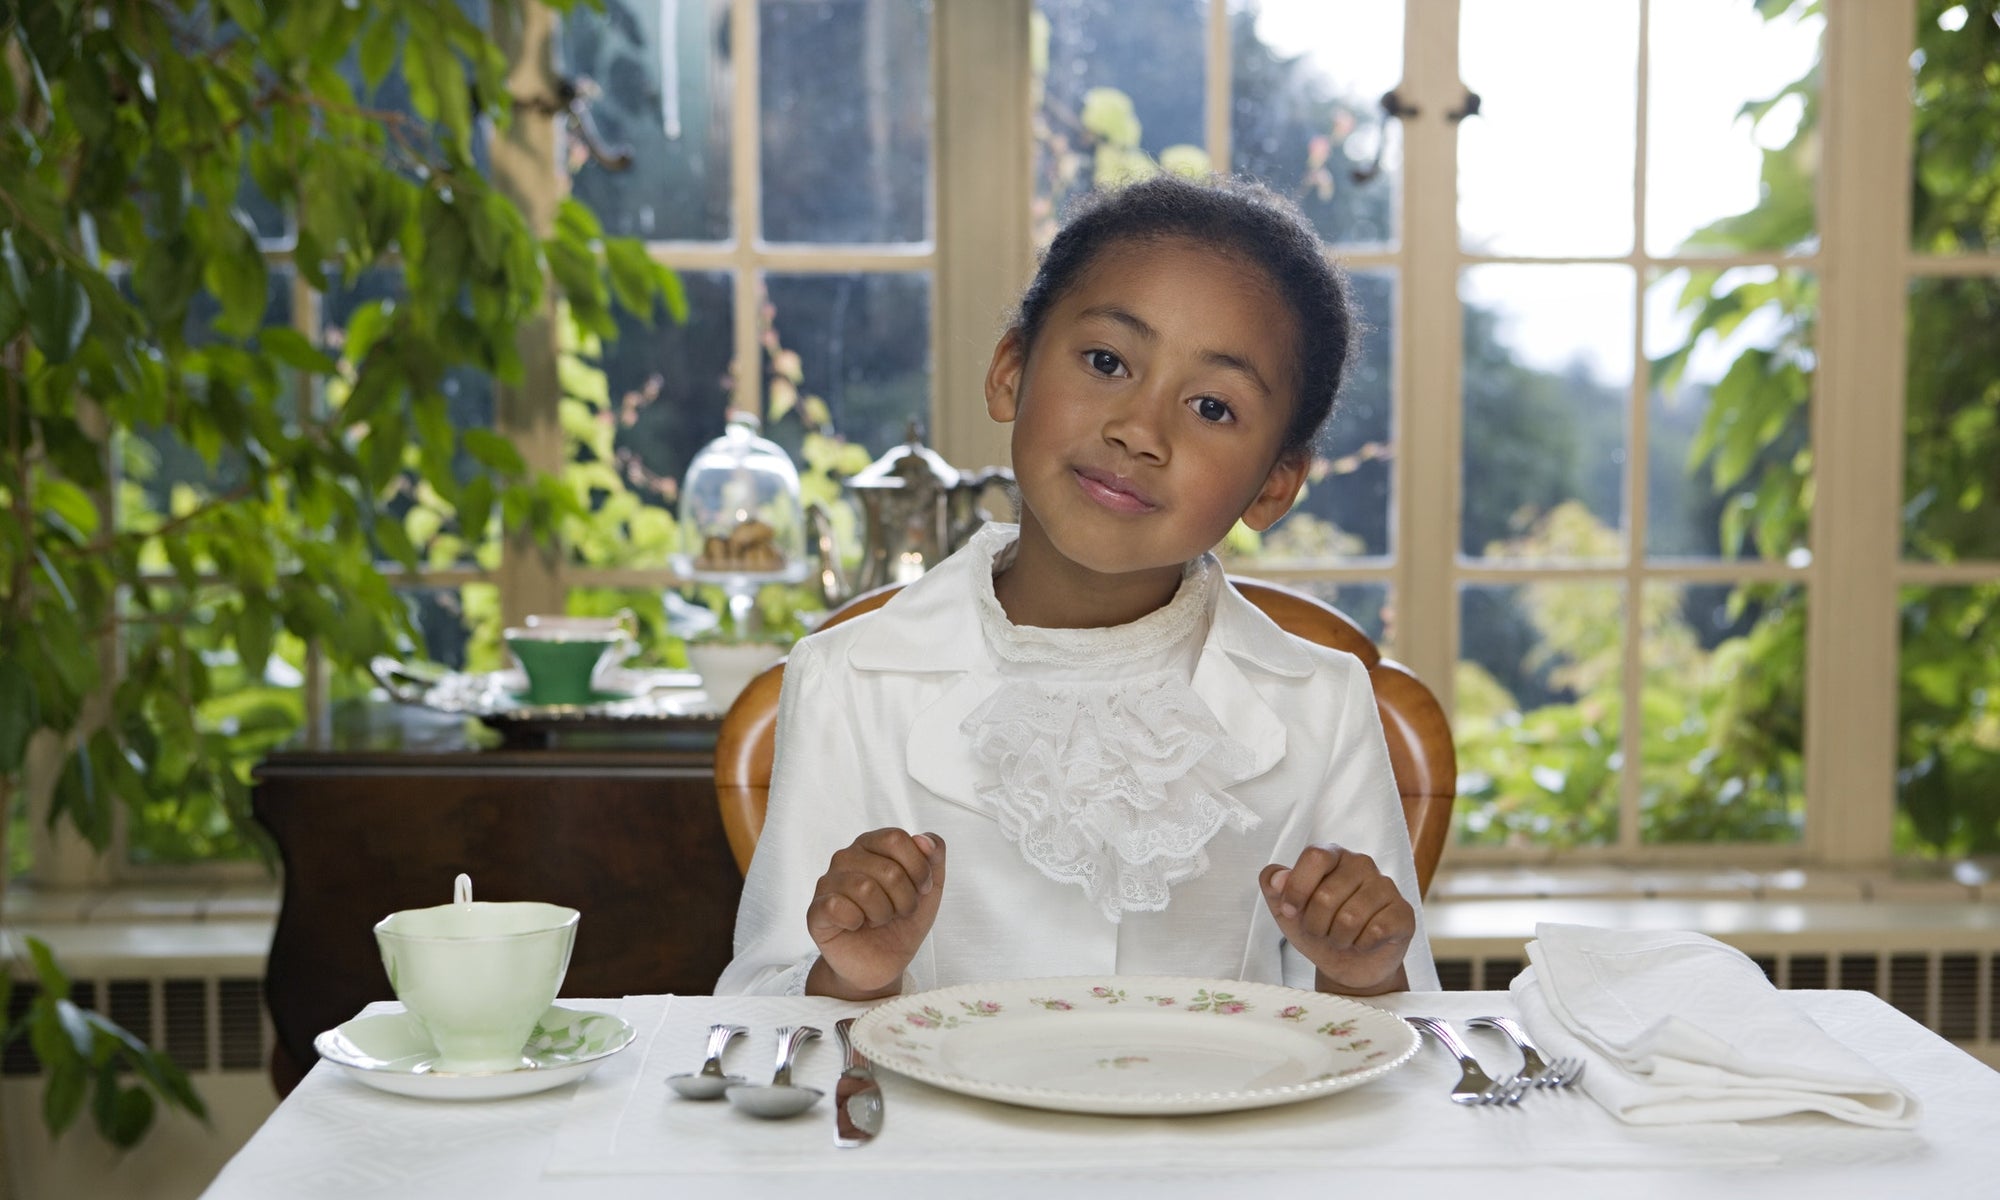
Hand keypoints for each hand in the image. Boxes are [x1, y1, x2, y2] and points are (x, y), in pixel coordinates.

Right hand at [805, 829, 946, 998]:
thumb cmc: (901, 922)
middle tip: (898, 912)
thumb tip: (924, 839)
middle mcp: (846, 857)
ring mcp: (827, 882)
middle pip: (888, 870)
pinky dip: (857, 921)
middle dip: (905, 900)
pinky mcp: (816, 911)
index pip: (896, 839)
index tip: (922, 889)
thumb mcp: (930, 890)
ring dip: (883, 914)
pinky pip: (838, 906)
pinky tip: (856, 926)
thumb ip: (934, 858)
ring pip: (865, 889)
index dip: (918, 868)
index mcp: (872, 845)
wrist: (881, 964)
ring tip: (878, 920)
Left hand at [1259, 845, 1412, 994]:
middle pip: (1326, 895)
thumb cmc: (1318, 929)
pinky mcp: (1403, 912)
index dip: (1297, 889)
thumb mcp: (1286, 909)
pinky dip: (1361, 945)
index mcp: (1332, 856)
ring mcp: (1386, 885)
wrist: (1349, 964)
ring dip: (1338, 939)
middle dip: (1315, 925)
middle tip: (1321, 932)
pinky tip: (1363, 943)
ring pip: (1350, 918)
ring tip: (1341, 939)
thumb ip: (1273, 886)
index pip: (1314, 857)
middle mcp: (1361, 863)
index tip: (1290, 911)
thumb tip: (1277, 878)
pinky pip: (1376, 931)